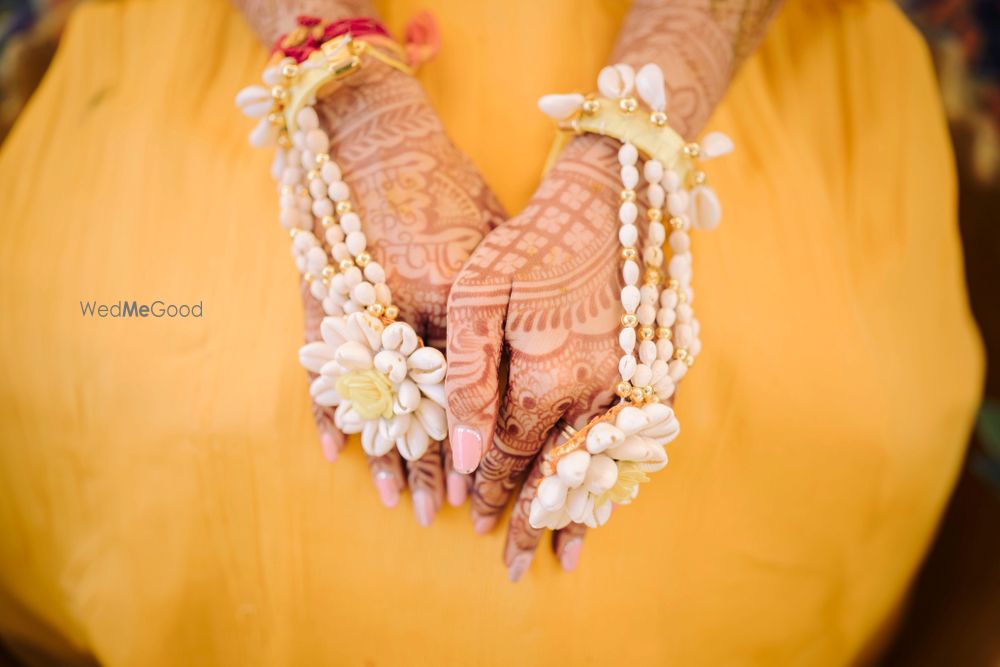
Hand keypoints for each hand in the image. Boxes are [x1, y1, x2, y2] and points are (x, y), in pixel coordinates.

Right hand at [301, 61, 503, 524]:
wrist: (371, 130)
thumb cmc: (444, 177)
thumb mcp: (491, 232)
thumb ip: (501, 298)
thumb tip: (520, 361)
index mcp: (460, 287)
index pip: (472, 385)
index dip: (477, 441)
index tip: (484, 483)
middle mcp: (409, 302)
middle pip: (425, 403)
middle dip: (434, 465)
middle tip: (444, 513)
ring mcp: (360, 300)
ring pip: (375, 397)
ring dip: (386, 453)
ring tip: (395, 501)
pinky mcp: (323, 294)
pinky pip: (325, 365)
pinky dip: (329, 410)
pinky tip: (337, 452)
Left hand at [443, 0, 782, 580]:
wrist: (613, 194)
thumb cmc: (532, 239)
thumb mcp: (478, 292)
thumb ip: (468, 376)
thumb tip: (464, 454)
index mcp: (549, 379)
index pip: (510, 456)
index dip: (491, 493)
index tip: (475, 525)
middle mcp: (598, 393)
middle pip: (559, 475)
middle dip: (535, 523)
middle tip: (520, 567)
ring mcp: (636, 383)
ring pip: (603, 466)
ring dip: (584, 512)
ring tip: (571, 554)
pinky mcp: (659, 368)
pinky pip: (639, 438)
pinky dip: (620, 472)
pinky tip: (612, 490)